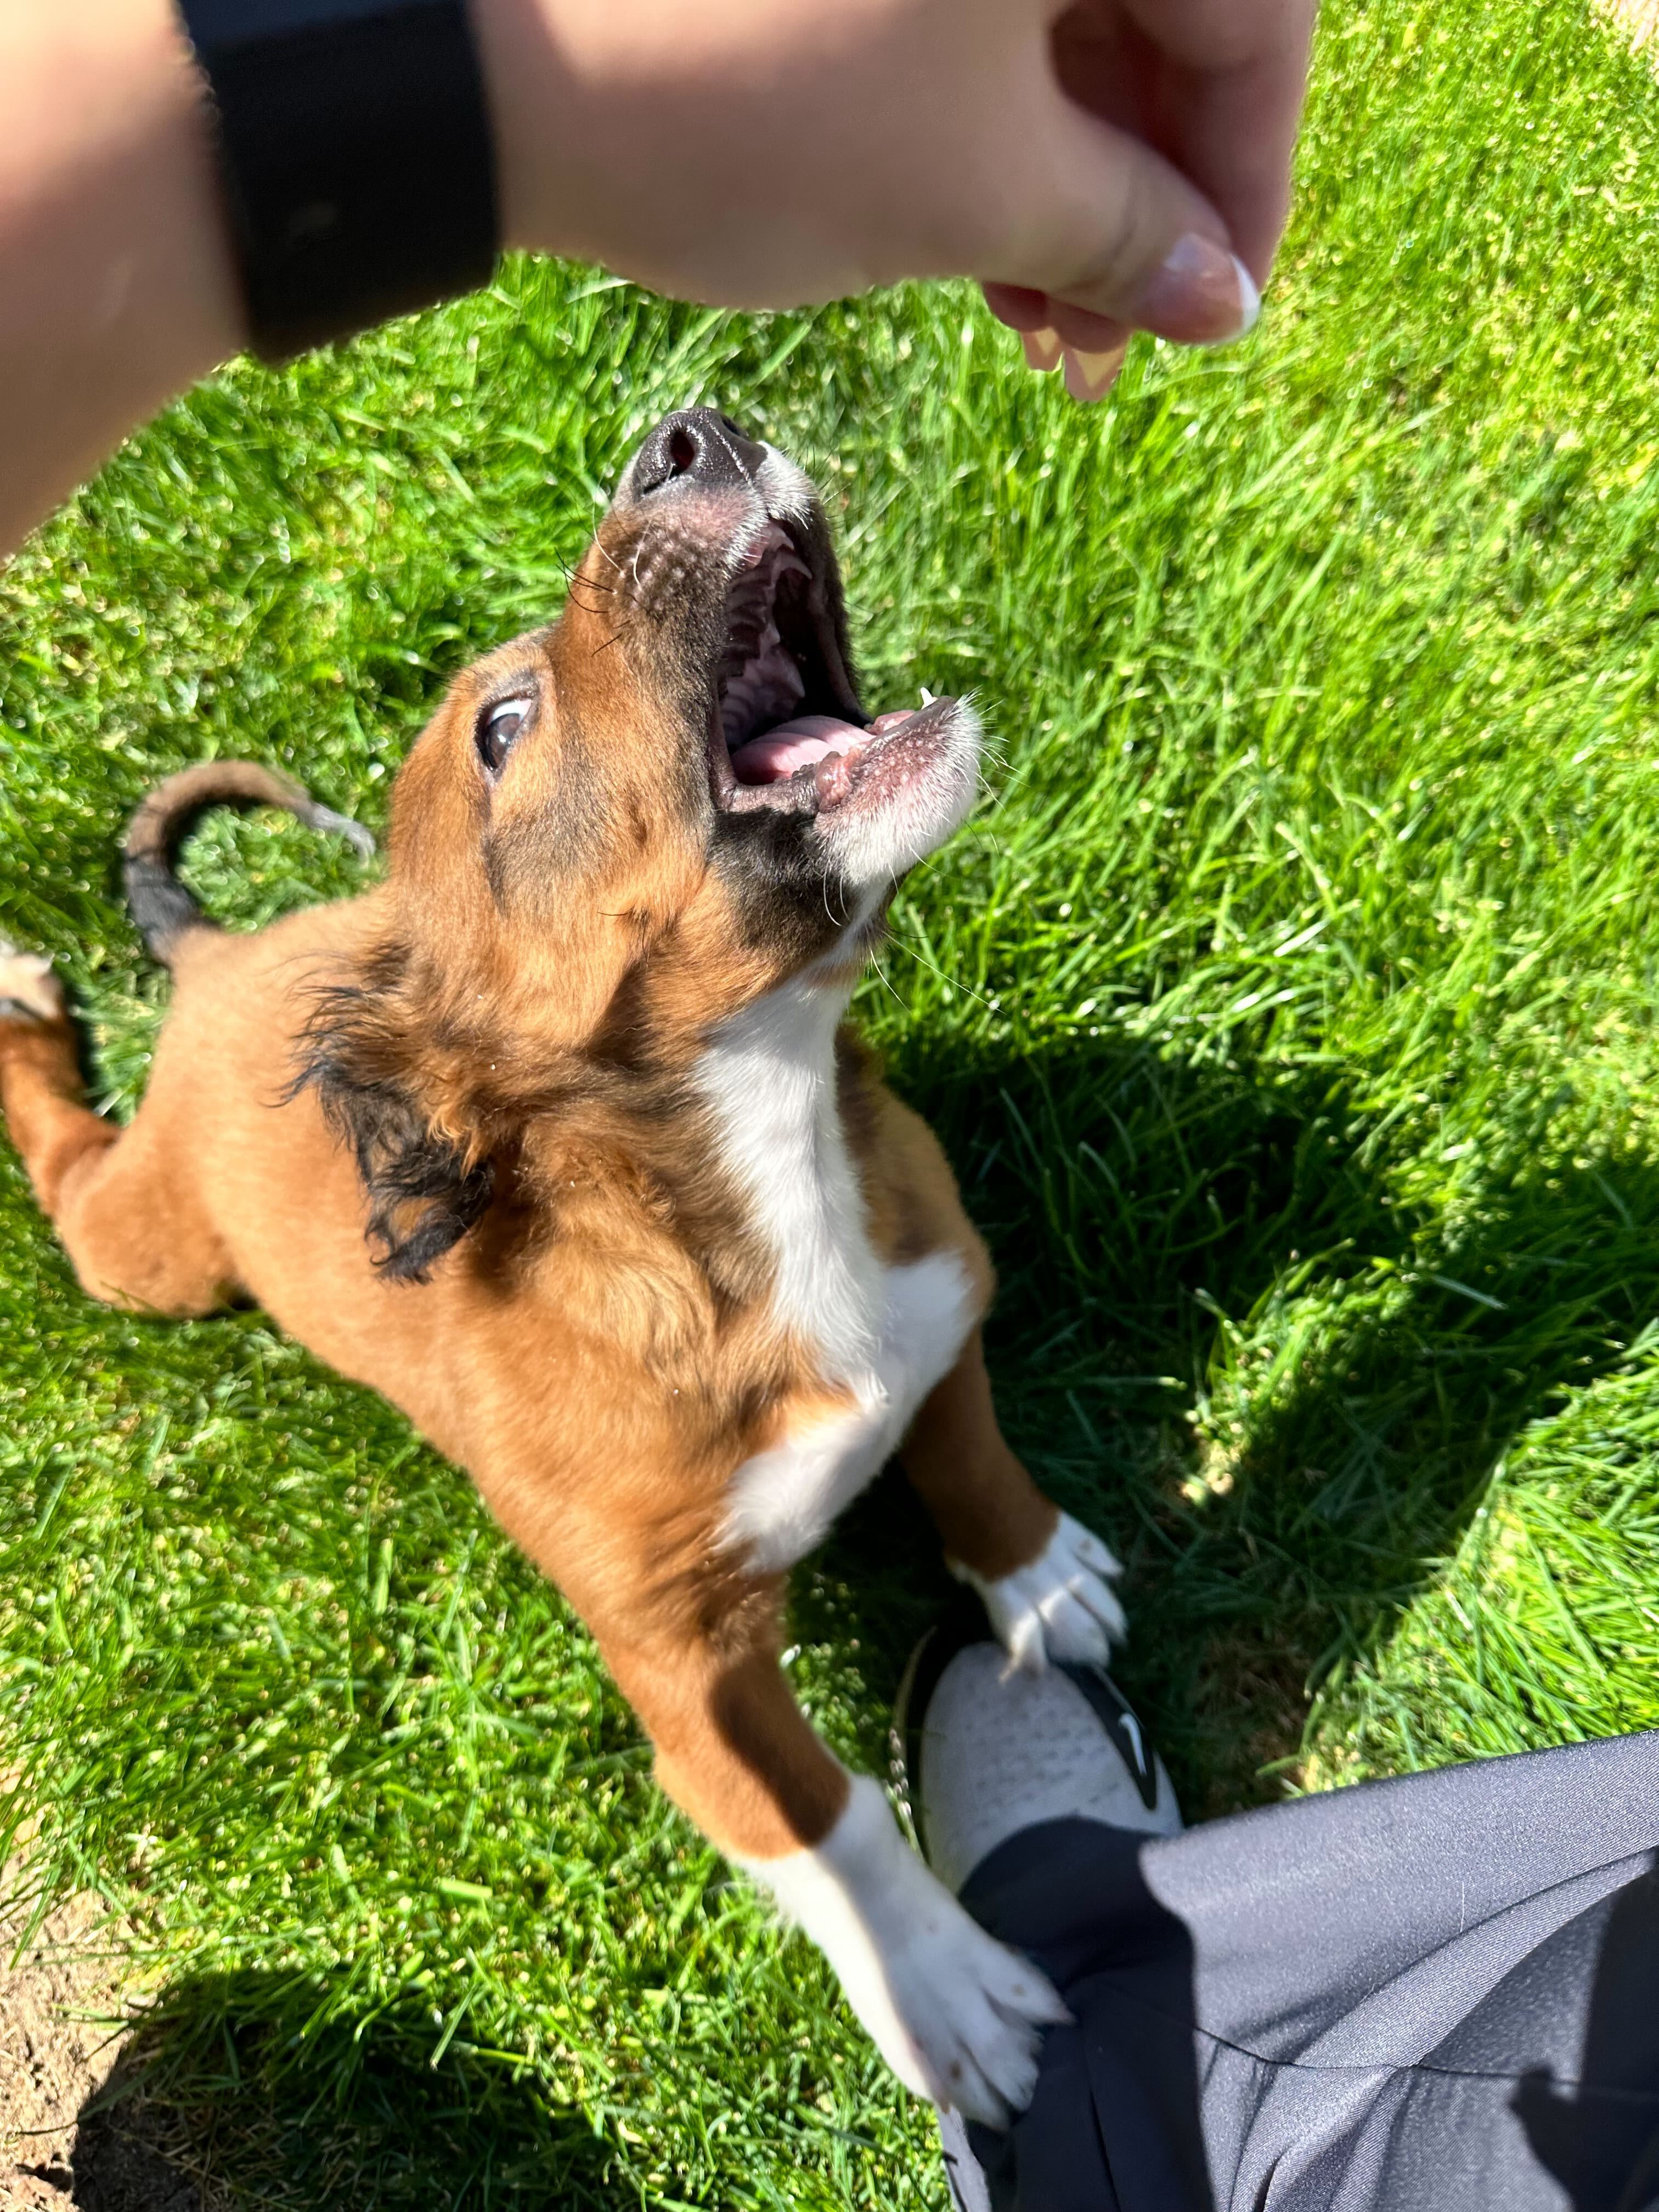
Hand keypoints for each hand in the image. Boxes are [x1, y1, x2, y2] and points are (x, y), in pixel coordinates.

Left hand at [480, 0, 1315, 398]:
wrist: (501, 65)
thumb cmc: (760, 108)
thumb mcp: (978, 189)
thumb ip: (1126, 236)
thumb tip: (1217, 297)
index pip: (1255, 16)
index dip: (1248, 181)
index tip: (1218, 316)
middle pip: (1155, 20)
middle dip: (1143, 204)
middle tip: (1113, 352)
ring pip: (1059, 37)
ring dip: (1068, 196)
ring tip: (1047, 344)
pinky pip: (971, 33)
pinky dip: (993, 146)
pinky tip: (992, 270)